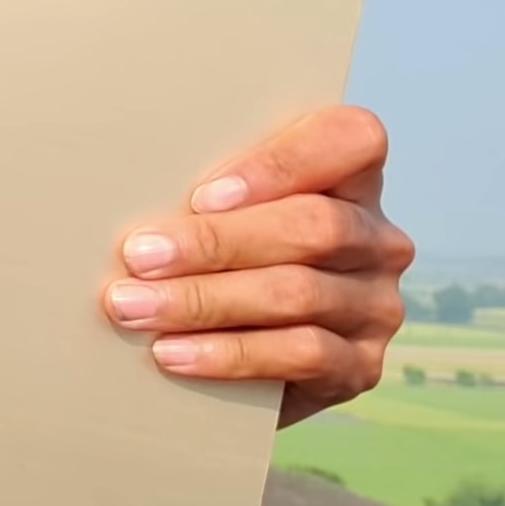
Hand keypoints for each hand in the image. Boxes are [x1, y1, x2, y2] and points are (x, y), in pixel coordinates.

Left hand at [100, 106, 412, 427]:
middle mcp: (377, 239)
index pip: (352, 140)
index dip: (282, 163)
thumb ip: (205, 193)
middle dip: (215, 242)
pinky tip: (173, 353)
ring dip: (204, 301)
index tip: (201, 196)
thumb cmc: (213, 259)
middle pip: (312, 226)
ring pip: (298, 293)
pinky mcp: (361, 365)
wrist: (235, 363)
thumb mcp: (217, 214)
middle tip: (139, 257)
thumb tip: (127, 182)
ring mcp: (375, 304)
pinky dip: (228, 353)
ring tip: (134, 308)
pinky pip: (300, 354)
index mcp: (351, 179)